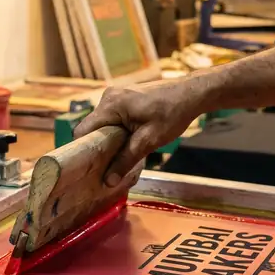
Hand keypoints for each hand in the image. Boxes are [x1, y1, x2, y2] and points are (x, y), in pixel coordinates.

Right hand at [73, 78, 210, 186]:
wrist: (190, 93)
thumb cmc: (172, 114)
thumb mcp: (149, 141)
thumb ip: (126, 160)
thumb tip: (108, 181)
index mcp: (111, 104)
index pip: (83, 130)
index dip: (84, 151)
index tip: (89, 169)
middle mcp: (108, 97)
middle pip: (92, 128)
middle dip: (98, 148)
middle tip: (105, 169)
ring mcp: (115, 95)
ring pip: (102, 124)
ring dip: (109, 140)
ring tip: (118, 158)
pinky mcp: (124, 98)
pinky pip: (112, 118)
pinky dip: (116, 132)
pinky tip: (127, 144)